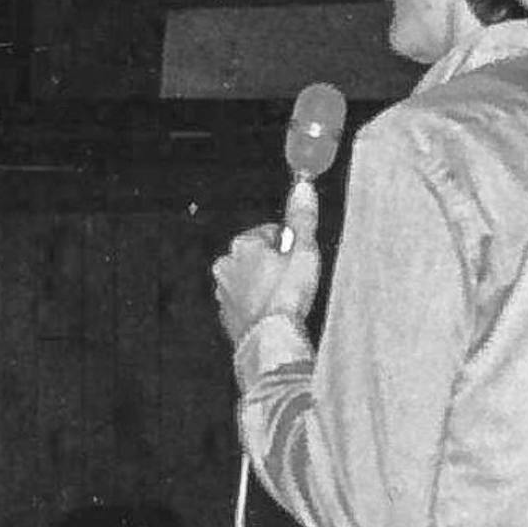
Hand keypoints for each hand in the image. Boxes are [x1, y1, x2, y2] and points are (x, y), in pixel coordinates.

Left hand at [211, 187, 321, 347]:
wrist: (269, 340)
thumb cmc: (286, 296)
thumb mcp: (303, 251)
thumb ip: (302, 218)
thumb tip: (303, 187)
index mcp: (242, 245)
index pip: (268, 232)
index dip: (288, 243)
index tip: (299, 255)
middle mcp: (227, 267)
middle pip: (256, 256)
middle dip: (275, 263)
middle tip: (294, 278)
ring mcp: (224, 293)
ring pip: (250, 280)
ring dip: (266, 284)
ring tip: (285, 298)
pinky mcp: (227, 317)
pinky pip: (245, 303)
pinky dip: (258, 305)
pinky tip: (274, 313)